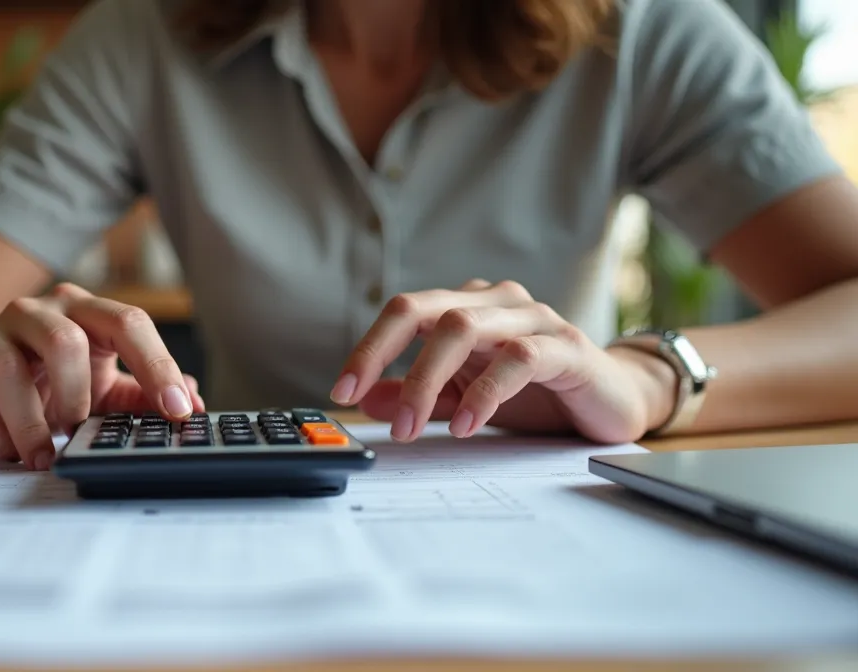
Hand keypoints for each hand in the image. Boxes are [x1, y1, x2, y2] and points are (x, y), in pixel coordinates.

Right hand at [0, 282, 203, 469]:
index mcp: (81, 309)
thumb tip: (193, 404)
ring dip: (33, 425)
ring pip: (10, 371)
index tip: (179, 413)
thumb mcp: (101, 384)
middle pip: (65, 339)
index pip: (128, 323)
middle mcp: (34, 312)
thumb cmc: (47, 382)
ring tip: (44, 455)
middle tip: (79, 431)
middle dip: (77, 395)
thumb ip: (144, 393)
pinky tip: (9, 450)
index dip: (158, 367)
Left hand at [331, 279, 676, 443]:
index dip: (369, 348)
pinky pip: (518, 358)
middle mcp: (496, 302)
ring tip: (413, 428)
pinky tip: (466, 424)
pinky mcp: (567, 345)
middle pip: (428, 312)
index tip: (341, 390)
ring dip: (429, 380)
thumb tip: (366, 400)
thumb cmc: (537, 393)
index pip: (405, 312)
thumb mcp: (464, 398)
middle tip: (369, 410)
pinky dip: (485, 392)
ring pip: (466, 328)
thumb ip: (420, 396)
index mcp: (466, 307)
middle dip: (388, 360)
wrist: (612, 401)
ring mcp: (533, 319)